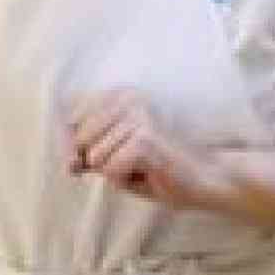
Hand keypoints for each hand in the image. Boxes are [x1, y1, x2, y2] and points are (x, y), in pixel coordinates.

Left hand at [65, 91, 221, 210]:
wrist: (207, 178)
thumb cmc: (160, 168)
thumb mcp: (115, 158)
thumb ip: (87, 154)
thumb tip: (67, 162)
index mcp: (117, 94)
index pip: (70, 122)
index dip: (78, 148)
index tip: (103, 155)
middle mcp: (125, 97)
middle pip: (79, 142)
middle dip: (102, 162)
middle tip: (136, 161)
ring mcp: (136, 115)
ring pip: (95, 159)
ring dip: (118, 172)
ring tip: (146, 165)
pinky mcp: (144, 137)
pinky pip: (111, 171)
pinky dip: (127, 180)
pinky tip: (151, 172)